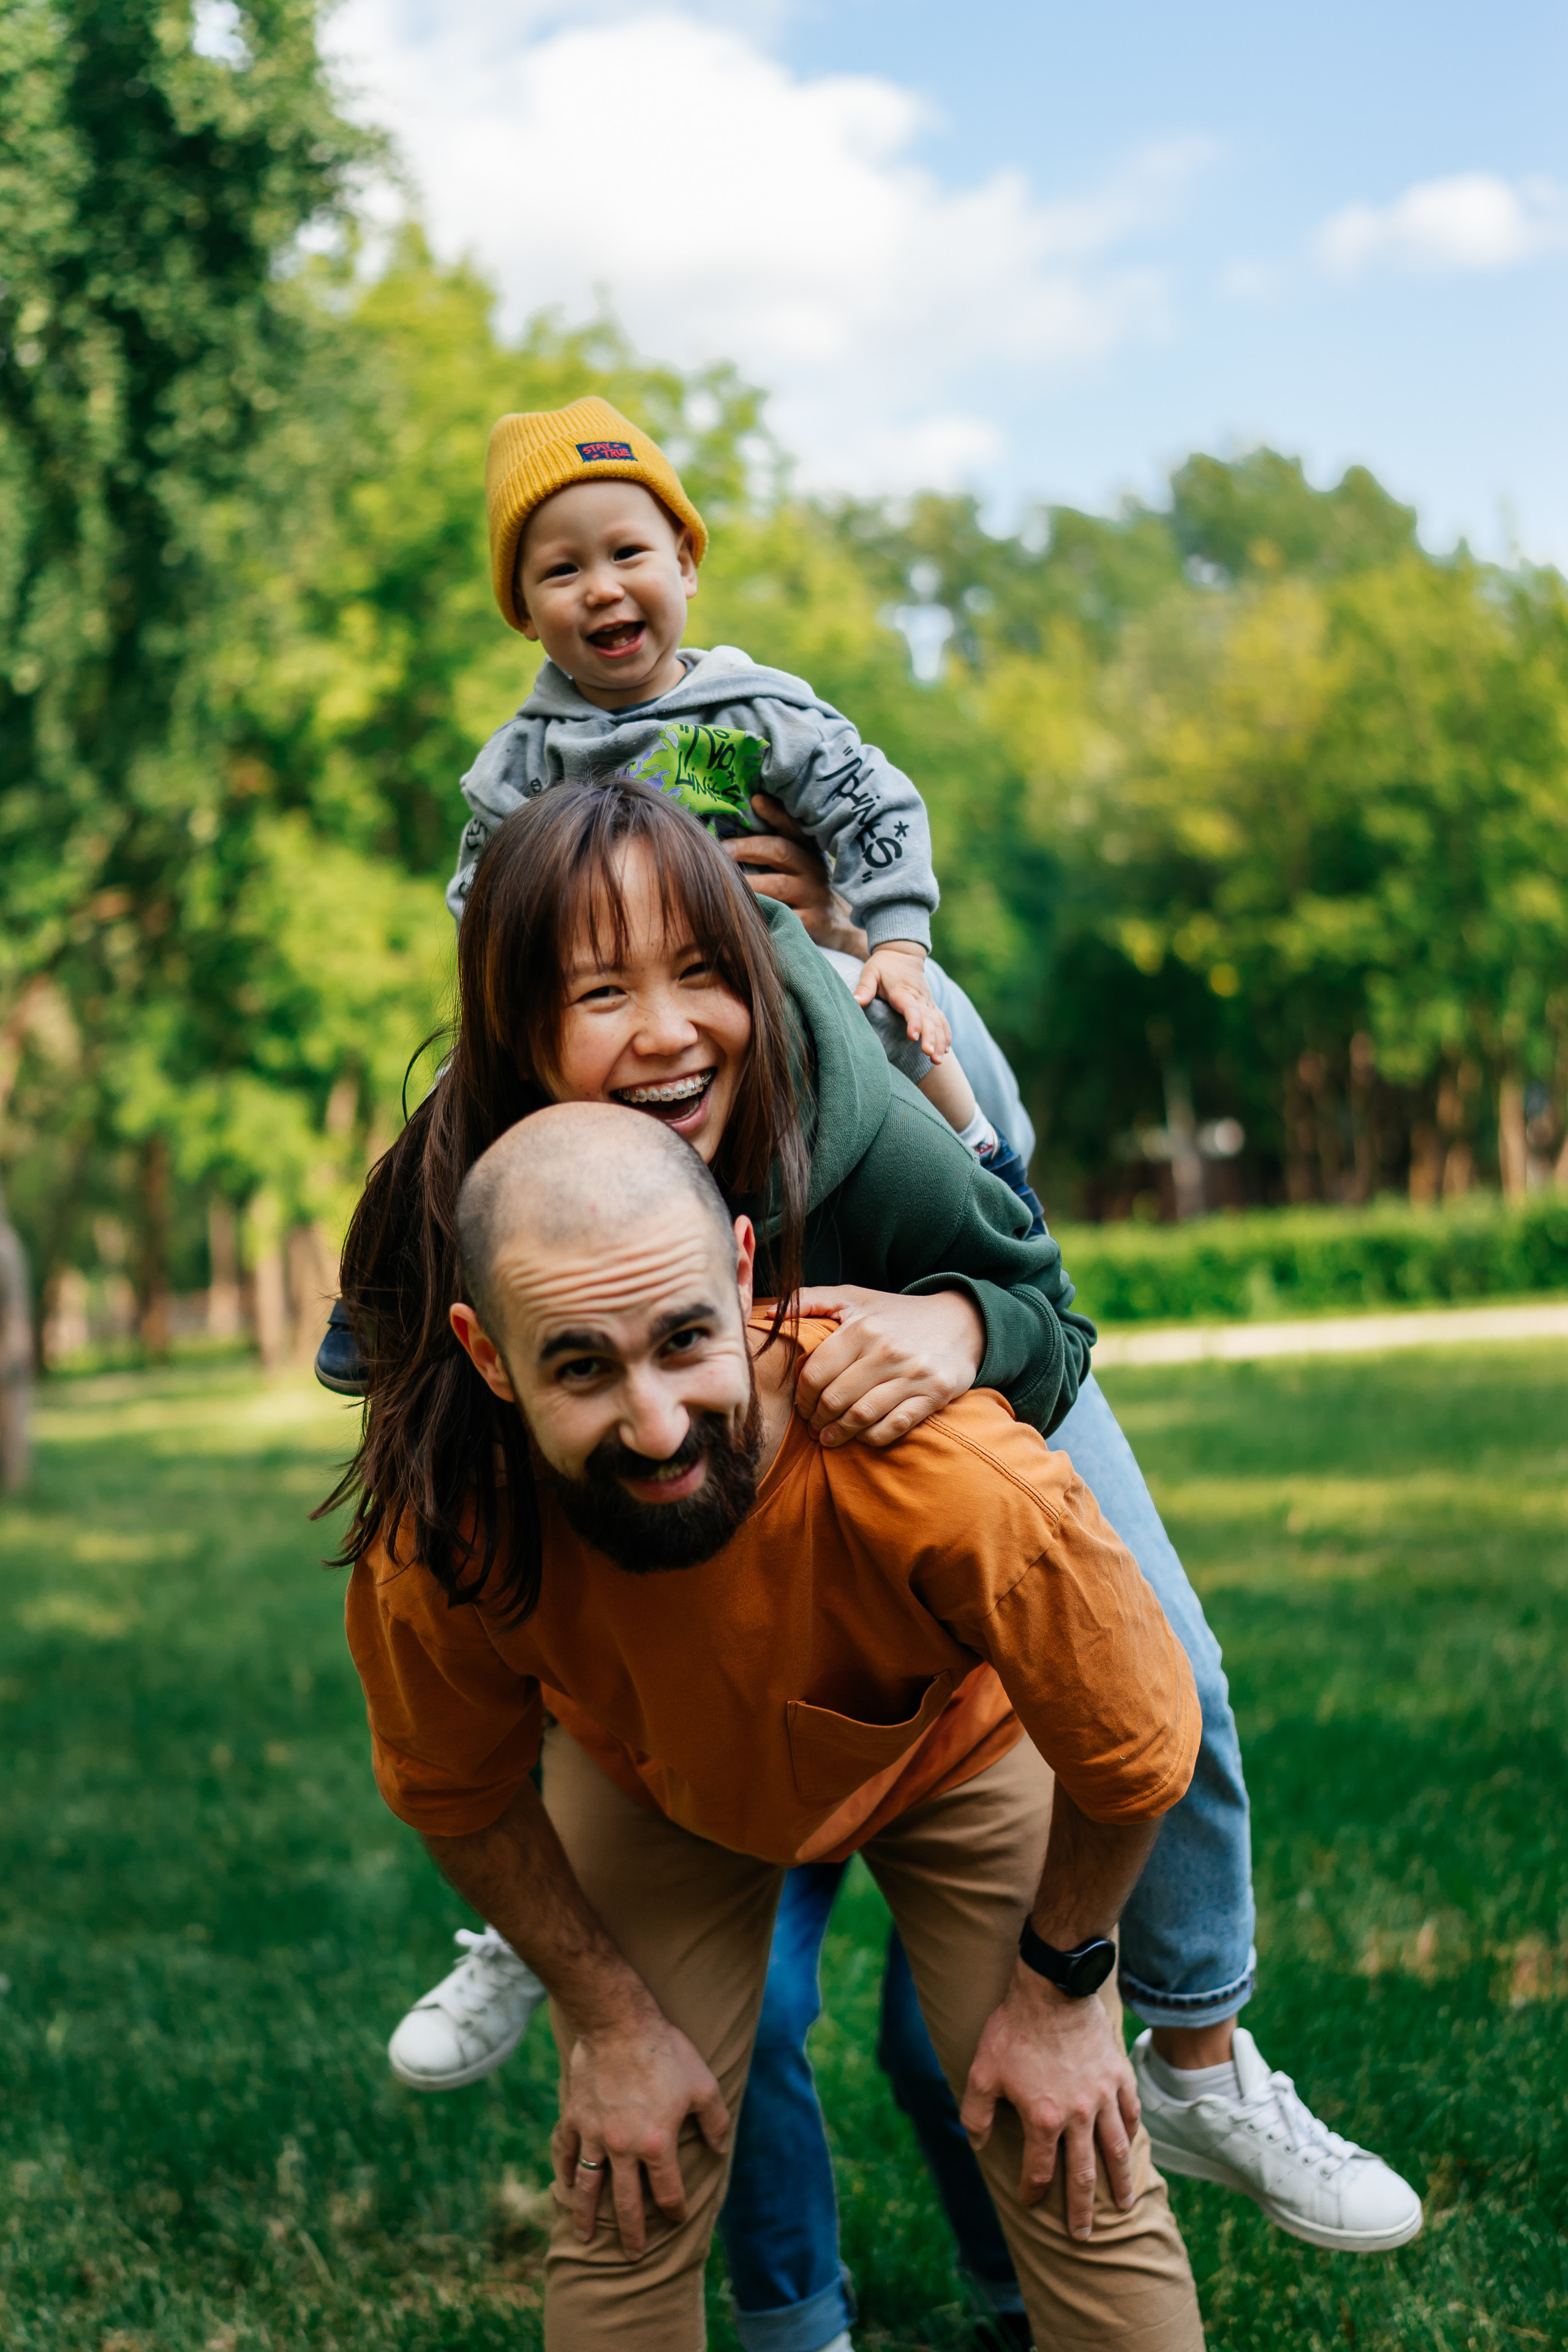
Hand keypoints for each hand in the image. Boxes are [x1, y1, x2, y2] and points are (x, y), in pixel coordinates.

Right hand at [554, 1999, 729, 2254]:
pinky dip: (565, 2172)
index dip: (675, 2210)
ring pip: (589, 2187)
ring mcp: (594, 2135)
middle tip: (633, 2255)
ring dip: (587, 2215)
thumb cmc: (666, 2052)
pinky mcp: (574, 2118)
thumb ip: (716, 2121)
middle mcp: (623, 2148)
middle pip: (627, 2202)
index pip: (668, 2191)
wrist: (618, 2023)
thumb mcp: (704, 2084)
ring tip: (586, 2237)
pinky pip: (566, 2153)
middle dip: (632, 2232)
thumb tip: (720, 2149)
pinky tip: (565, 2186)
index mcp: (657, 2144)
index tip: (677, 2219)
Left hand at [723, 793, 867, 955]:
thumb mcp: (799, 863)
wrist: (842, 926)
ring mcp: (814, 895)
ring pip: (779, 885)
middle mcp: (812, 868)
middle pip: (781, 851)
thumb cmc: (806, 889)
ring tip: (726, 884)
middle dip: (748, 848)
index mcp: (807, 850)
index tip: (756, 800)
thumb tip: (735, 827)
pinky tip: (745, 915)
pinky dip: (765, 914)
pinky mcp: (814, 922)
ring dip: (751, 883)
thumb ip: (773, 846)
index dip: (775, 813)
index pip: (792, 826)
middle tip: (722, 850)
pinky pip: (786, 917)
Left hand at [792, 1283, 984, 1446]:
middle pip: (835, 1398)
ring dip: (839, 1434)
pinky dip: (872, 1438)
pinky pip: (894, 1426)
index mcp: (861, 1328)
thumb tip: (771, 1313)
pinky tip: (861, 1437)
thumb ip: (810, 1299)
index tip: (800, 1406)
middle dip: (817, 1419)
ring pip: (861, 1416)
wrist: (960, 1321)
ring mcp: (912, 1374)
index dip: (801, 1397)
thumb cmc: (896, 1313)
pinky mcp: (933, 1394)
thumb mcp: (854, 1297)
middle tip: (812, 1427)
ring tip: (828, 1438)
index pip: (815, 1374)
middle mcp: (886, 1351)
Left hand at [854, 942, 951, 1062]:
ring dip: (940, 1040)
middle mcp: (919, 998)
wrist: (902, 953)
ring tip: (937, 1059)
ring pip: (938, 1022)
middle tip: (930, 1055)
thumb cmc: (883, 965)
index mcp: (903, 991)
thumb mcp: (870, 972)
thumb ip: (864, 988)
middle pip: (929, 1019)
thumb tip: (855, 1002)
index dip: (914, 1022)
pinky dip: (946, 1034)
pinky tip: (945, 1049)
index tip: (913, 1037)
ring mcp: (927, 1001)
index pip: (911, 1009)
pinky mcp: (931, 1004)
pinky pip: (942, 1020)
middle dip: (931, 1038)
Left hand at [959, 1962, 1139, 2240]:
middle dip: (1082, 2209)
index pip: (1040, 2170)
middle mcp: (1078, 2115)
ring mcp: (1103, 2096)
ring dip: (1118, 2181)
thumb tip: (975, 2144)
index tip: (1030, 2201)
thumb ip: (976, 2113)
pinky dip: (1131, 2134)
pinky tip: (1130, 2146)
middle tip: (1083, 2236)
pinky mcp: (1118, 2075)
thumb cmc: (1013, 2029)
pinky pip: (1130, 2114)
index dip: (1033, 2190)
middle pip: (1083, 2173)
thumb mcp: (981, 2071)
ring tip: (1123, 2205)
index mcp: (1043, 2118)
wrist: (1052, 1988)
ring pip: (1115, 2149)